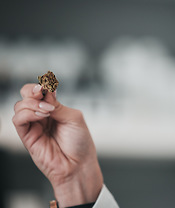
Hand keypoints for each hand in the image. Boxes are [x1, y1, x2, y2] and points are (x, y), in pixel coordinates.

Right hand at [12, 84, 102, 206]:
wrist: (78, 165)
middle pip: (27, 95)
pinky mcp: (27, 136)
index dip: (43, 86)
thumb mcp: (74, 118)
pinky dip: (27, 113)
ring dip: (32, 103)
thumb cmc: (80, 143)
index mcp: (56, 109)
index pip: (42, 91)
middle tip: (42, 92)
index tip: (49, 85)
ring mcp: (34, 126)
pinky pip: (18, 120)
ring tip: (48, 111)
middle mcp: (43, 115)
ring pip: (20, 105)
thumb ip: (57, 105)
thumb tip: (44, 93)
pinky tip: (42, 116)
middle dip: (32, 90)